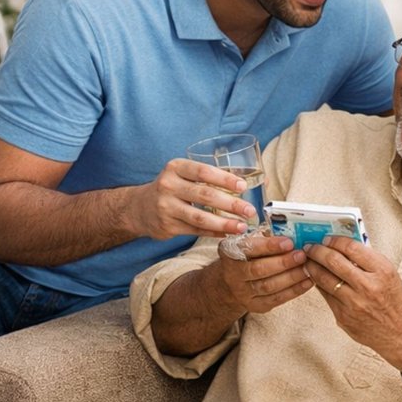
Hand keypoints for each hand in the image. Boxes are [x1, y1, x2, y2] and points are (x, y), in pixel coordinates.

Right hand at [130, 158, 256, 238]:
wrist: (139, 207)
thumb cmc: (174, 187)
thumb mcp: (185, 175)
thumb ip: (215, 176)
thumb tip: (262, 179)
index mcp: (176, 167)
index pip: (203, 171)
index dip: (224, 179)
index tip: (243, 187)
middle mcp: (168, 185)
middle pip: (205, 195)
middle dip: (231, 204)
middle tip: (250, 211)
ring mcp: (166, 207)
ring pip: (200, 217)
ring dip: (224, 223)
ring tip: (242, 227)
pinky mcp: (167, 226)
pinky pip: (195, 230)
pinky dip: (214, 233)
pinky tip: (228, 234)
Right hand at [210, 233, 312, 315]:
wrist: (233, 283)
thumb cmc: (248, 257)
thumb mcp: (249, 243)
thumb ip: (265, 237)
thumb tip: (293, 232)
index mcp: (230, 253)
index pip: (249, 249)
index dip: (270, 246)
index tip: (289, 242)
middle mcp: (233, 274)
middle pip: (259, 270)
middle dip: (283, 262)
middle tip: (302, 255)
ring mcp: (243, 292)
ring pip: (269, 286)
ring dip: (291, 277)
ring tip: (308, 267)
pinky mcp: (255, 305)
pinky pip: (277, 299)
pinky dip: (295, 290)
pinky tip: (308, 281)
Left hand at [303, 236, 401, 363]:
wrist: (401, 333)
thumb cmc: (396, 303)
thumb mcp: (389, 275)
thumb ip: (368, 261)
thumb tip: (342, 247)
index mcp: (382, 271)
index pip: (351, 247)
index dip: (334, 240)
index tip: (327, 239)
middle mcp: (367, 286)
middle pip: (333, 261)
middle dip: (317, 251)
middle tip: (311, 247)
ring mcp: (353, 303)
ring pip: (323, 278)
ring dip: (312, 267)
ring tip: (308, 262)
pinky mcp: (343, 317)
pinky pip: (325, 296)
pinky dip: (319, 285)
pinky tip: (317, 279)